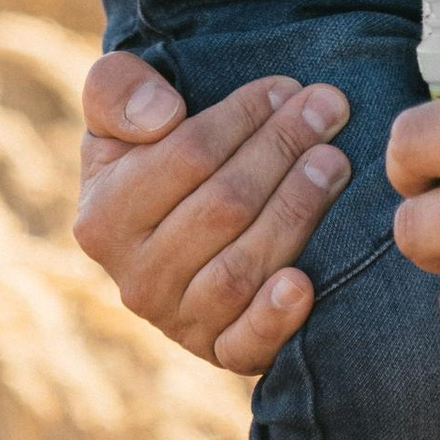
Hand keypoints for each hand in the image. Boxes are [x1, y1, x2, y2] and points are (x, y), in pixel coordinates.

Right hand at [74, 51, 349, 370]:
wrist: (171, 223)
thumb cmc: (150, 153)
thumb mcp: (117, 111)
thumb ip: (115, 89)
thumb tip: (160, 116)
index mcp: (104, 218)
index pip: (187, 157)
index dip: (242, 117)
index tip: (286, 86)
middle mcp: (135, 280)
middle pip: (224, 207)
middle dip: (282, 150)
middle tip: (330, 109)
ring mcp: (177, 322)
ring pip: (241, 267)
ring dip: (295, 210)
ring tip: (335, 163)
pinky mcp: (220, 353)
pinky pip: (245, 344)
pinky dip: (275, 317)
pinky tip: (304, 283)